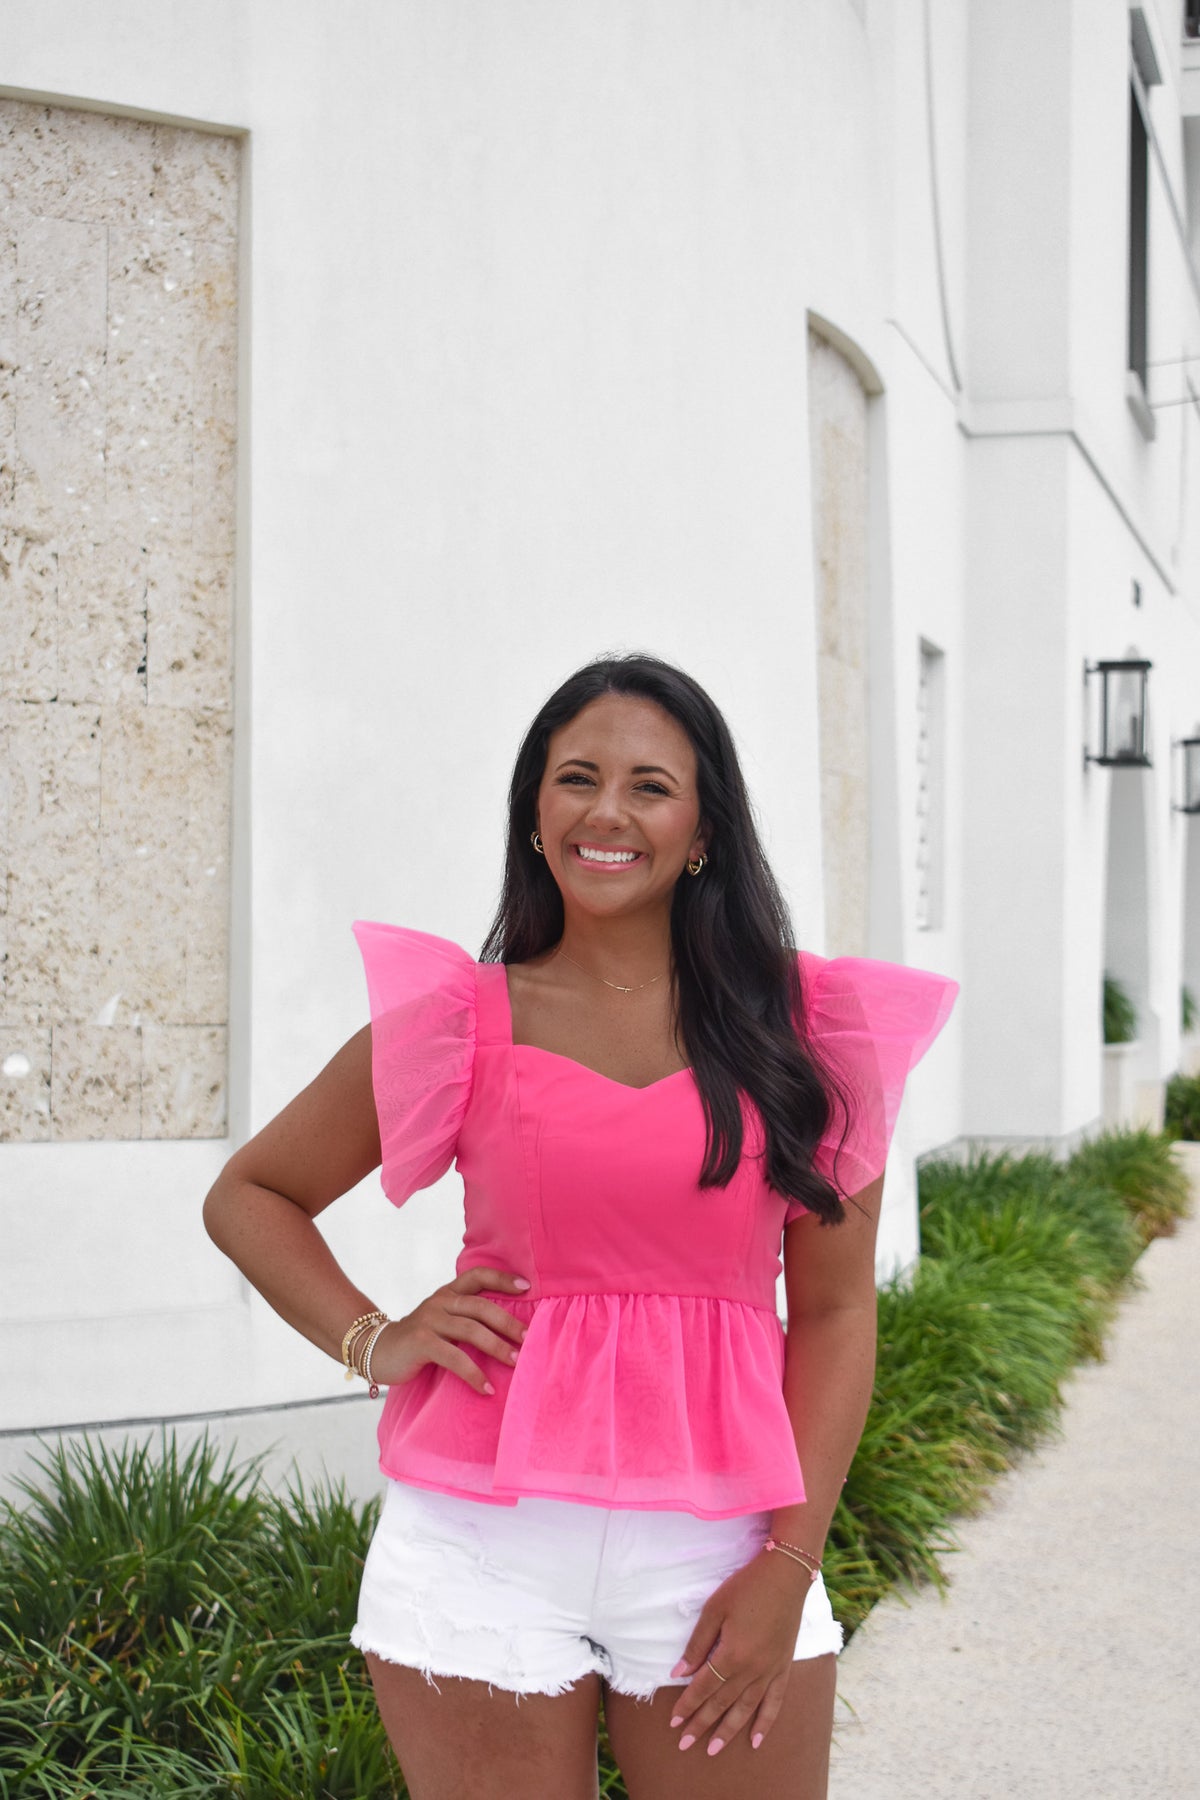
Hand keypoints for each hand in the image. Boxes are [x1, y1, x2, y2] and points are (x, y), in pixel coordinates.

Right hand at [367, 1268, 529, 1395]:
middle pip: (481, 1306)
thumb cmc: (418, 1341)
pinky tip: (487, 1388)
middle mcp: (439, 1302)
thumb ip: (466, 1318)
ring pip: (471, 1330)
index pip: (477, 1275)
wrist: (376, 1351)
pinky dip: (474, 1374)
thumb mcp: (441, 1321)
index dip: (502, 1278)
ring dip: (497, 1347)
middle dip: (508, 1323)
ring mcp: (429, 1320)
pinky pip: (454, 1358)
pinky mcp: (421, 1342)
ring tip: (516, 1362)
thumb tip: (509, 1330)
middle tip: (529, 1338)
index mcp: (447, 1293)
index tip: (527, 1286)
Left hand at [668, 1548, 811, 1756]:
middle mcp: (752, 1670)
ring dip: (728, 1731)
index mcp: (732, 1654)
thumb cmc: (746, 1587)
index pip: (703, 1688)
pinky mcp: (784, 1668)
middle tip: (684, 1744)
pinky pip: (774, 1703)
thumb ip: (697, 1644)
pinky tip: (756, 1741)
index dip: (687, 1705)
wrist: (785, 1576)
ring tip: (713, 1749)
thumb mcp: (714, 1609)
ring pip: (746, 1709)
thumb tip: (679, 1673)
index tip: (673, 1721)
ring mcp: (770, 1671)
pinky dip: (765, 1723)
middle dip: (701, 1724)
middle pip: (722, 1703)